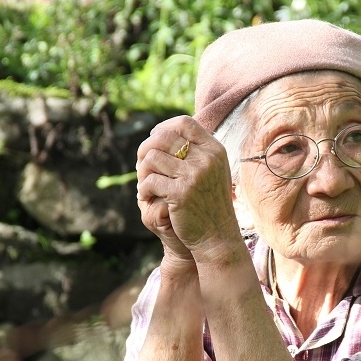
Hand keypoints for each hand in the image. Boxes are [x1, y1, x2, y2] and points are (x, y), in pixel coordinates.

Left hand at [135, 116, 238, 264]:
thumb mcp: (213, 172)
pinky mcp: (181, 193)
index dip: (164, 128)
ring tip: (144, 183)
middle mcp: (206, 159)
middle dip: (146, 149)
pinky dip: (143, 189)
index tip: (154, 140)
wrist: (218, 237)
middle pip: (163, 137)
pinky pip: (149, 181)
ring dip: (142, 171)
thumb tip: (165, 132)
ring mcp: (194, 175)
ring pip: (152, 157)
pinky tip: (147, 197)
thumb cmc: (210, 204)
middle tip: (142, 165)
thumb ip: (198, 151)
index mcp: (215, 150)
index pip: (184, 123)